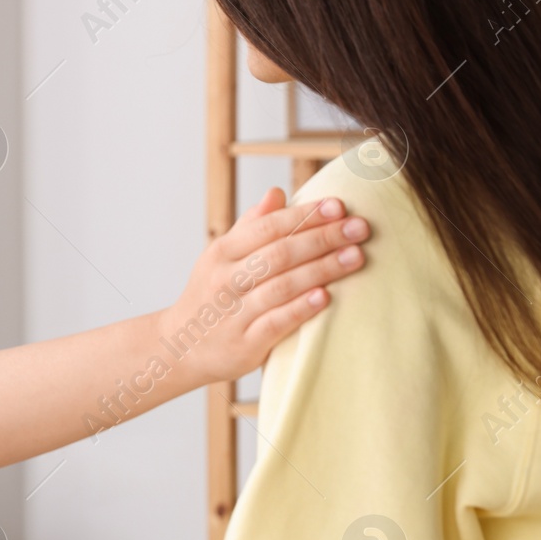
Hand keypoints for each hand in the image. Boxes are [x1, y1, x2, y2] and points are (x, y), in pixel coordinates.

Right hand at [160, 187, 367, 384]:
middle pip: (279, 254)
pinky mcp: (244, 344)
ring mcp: (233, 314)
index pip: (267, 227)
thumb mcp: (220, 257)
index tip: (339, 206)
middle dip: (323, 238)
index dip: (304, 215)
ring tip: (356, 257)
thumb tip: (277, 193)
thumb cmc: (211, 296)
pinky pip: (276, 323)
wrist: (180, 347)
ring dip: (322, 270)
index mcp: (221, 253)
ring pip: (281, 286)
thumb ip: (250, 226)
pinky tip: (326, 297)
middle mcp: (225, 281)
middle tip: (360, 228)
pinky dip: (301, 308)